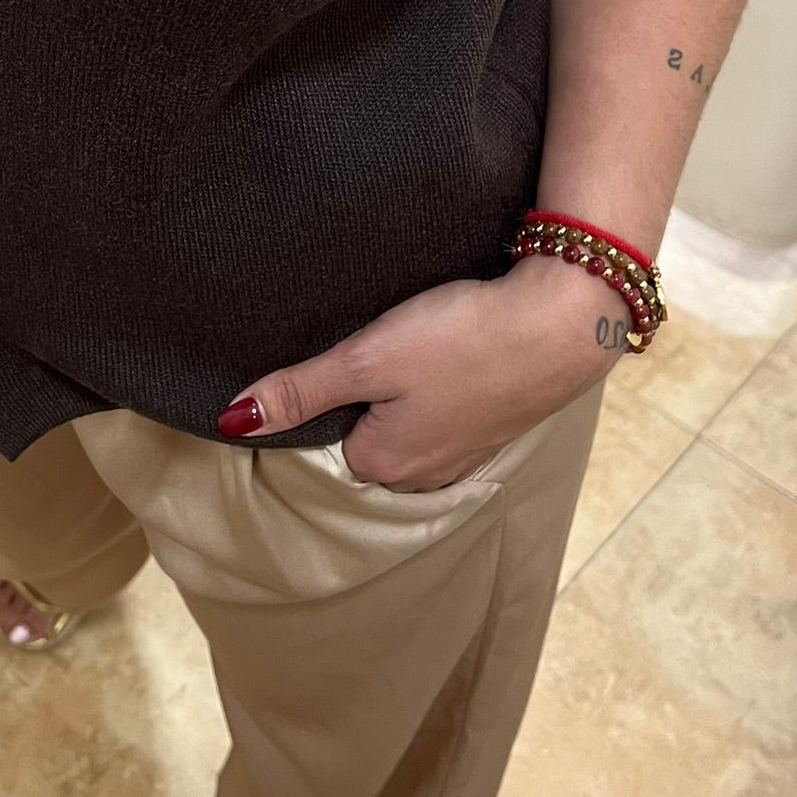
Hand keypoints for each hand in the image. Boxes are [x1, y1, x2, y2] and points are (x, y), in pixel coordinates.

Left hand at [217, 261, 627, 491]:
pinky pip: (447, 415)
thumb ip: (301, 390)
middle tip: (380, 344)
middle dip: (365, 400)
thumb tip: (232, 421)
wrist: (565, 322)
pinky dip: (443, 389)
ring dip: (406, 395)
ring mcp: (465, 455)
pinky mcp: (497, 427)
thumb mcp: (367, 358)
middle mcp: (423, 474)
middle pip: (366, 437)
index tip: (341, 356)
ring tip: (415, 346)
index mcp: (381, 465)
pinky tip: (451, 355)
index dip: (326, 394)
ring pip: (409, 426)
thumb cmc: (461, 338)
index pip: (323, 439)